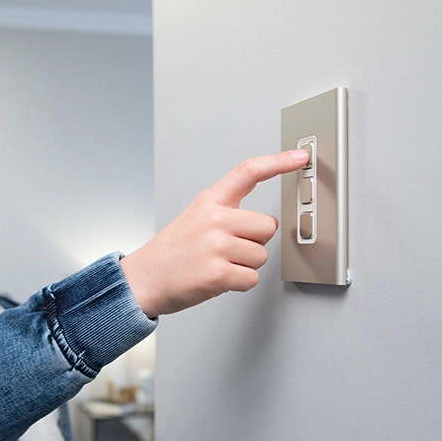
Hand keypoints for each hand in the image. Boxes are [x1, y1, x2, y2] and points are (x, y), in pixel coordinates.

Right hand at [120, 149, 308, 316]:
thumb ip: (227, 214)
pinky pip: (252, 279)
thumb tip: (266, 224)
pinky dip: (238, 284)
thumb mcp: (194, 218)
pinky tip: (217, 279)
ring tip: (217, 264)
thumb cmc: (171, 253)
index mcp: (209, 202)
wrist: (142, 280)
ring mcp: (215, 245)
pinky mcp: (217, 273)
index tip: (299, 157)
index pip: (248, 172)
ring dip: (245, 266)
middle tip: (228, 250)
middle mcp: (213, 219)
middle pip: (267, 226)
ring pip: (261, 256)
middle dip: (255, 242)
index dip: (277, 162)